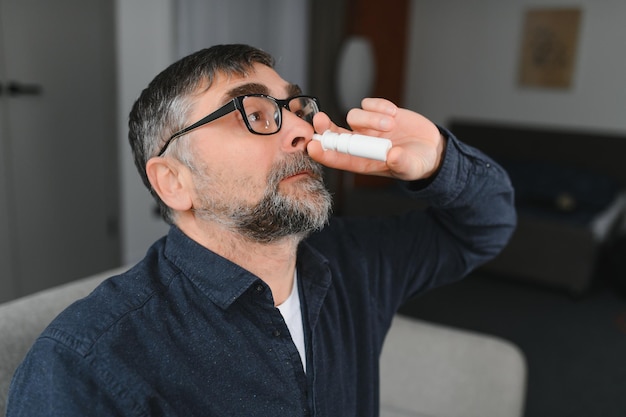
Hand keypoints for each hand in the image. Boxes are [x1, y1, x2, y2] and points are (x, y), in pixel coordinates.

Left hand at [307, 98, 444, 181]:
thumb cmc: (416, 163)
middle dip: (325, 127)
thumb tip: (392, 156)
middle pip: (334, 134)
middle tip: (320, 120)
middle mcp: (361, 144)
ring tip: (390, 125)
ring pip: (354, 116)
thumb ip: (401, 163)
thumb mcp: (411, 167)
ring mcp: (368, 127)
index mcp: (362, 162)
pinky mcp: (379, 112)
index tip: (312, 146)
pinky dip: (379, 106)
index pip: (336, 158)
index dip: (323, 152)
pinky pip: (368, 103)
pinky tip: (394, 113)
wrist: (431, 149)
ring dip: (370, 118)